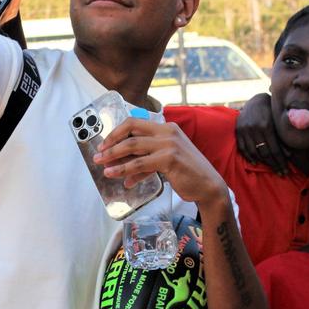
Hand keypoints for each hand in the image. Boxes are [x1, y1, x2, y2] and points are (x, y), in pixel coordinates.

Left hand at [94, 118, 227, 210]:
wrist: (208, 186)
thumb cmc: (187, 173)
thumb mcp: (166, 160)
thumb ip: (147, 159)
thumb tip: (123, 167)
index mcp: (167, 128)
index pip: (135, 122)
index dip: (117, 132)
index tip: (105, 143)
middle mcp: (168, 132)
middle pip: (131, 130)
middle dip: (111, 143)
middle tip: (99, 154)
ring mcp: (169, 144)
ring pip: (133, 146)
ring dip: (114, 157)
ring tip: (103, 166)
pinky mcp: (169, 159)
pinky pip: (140, 164)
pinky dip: (126, 170)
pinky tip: (118, 176)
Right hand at [235, 92, 288, 174]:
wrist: (255, 100)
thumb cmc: (270, 112)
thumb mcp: (277, 122)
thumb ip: (281, 138)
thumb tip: (289, 155)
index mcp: (266, 126)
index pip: (274, 149)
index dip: (281, 162)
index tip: (286, 171)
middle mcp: (254, 129)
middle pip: (265, 153)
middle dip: (274, 165)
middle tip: (281, 173)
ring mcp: (245, 130)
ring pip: (254, 152)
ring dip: (263, 163)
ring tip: (271, 168)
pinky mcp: (238, 131)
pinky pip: (242, 148)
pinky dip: (249, 157)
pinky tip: (256, 162)